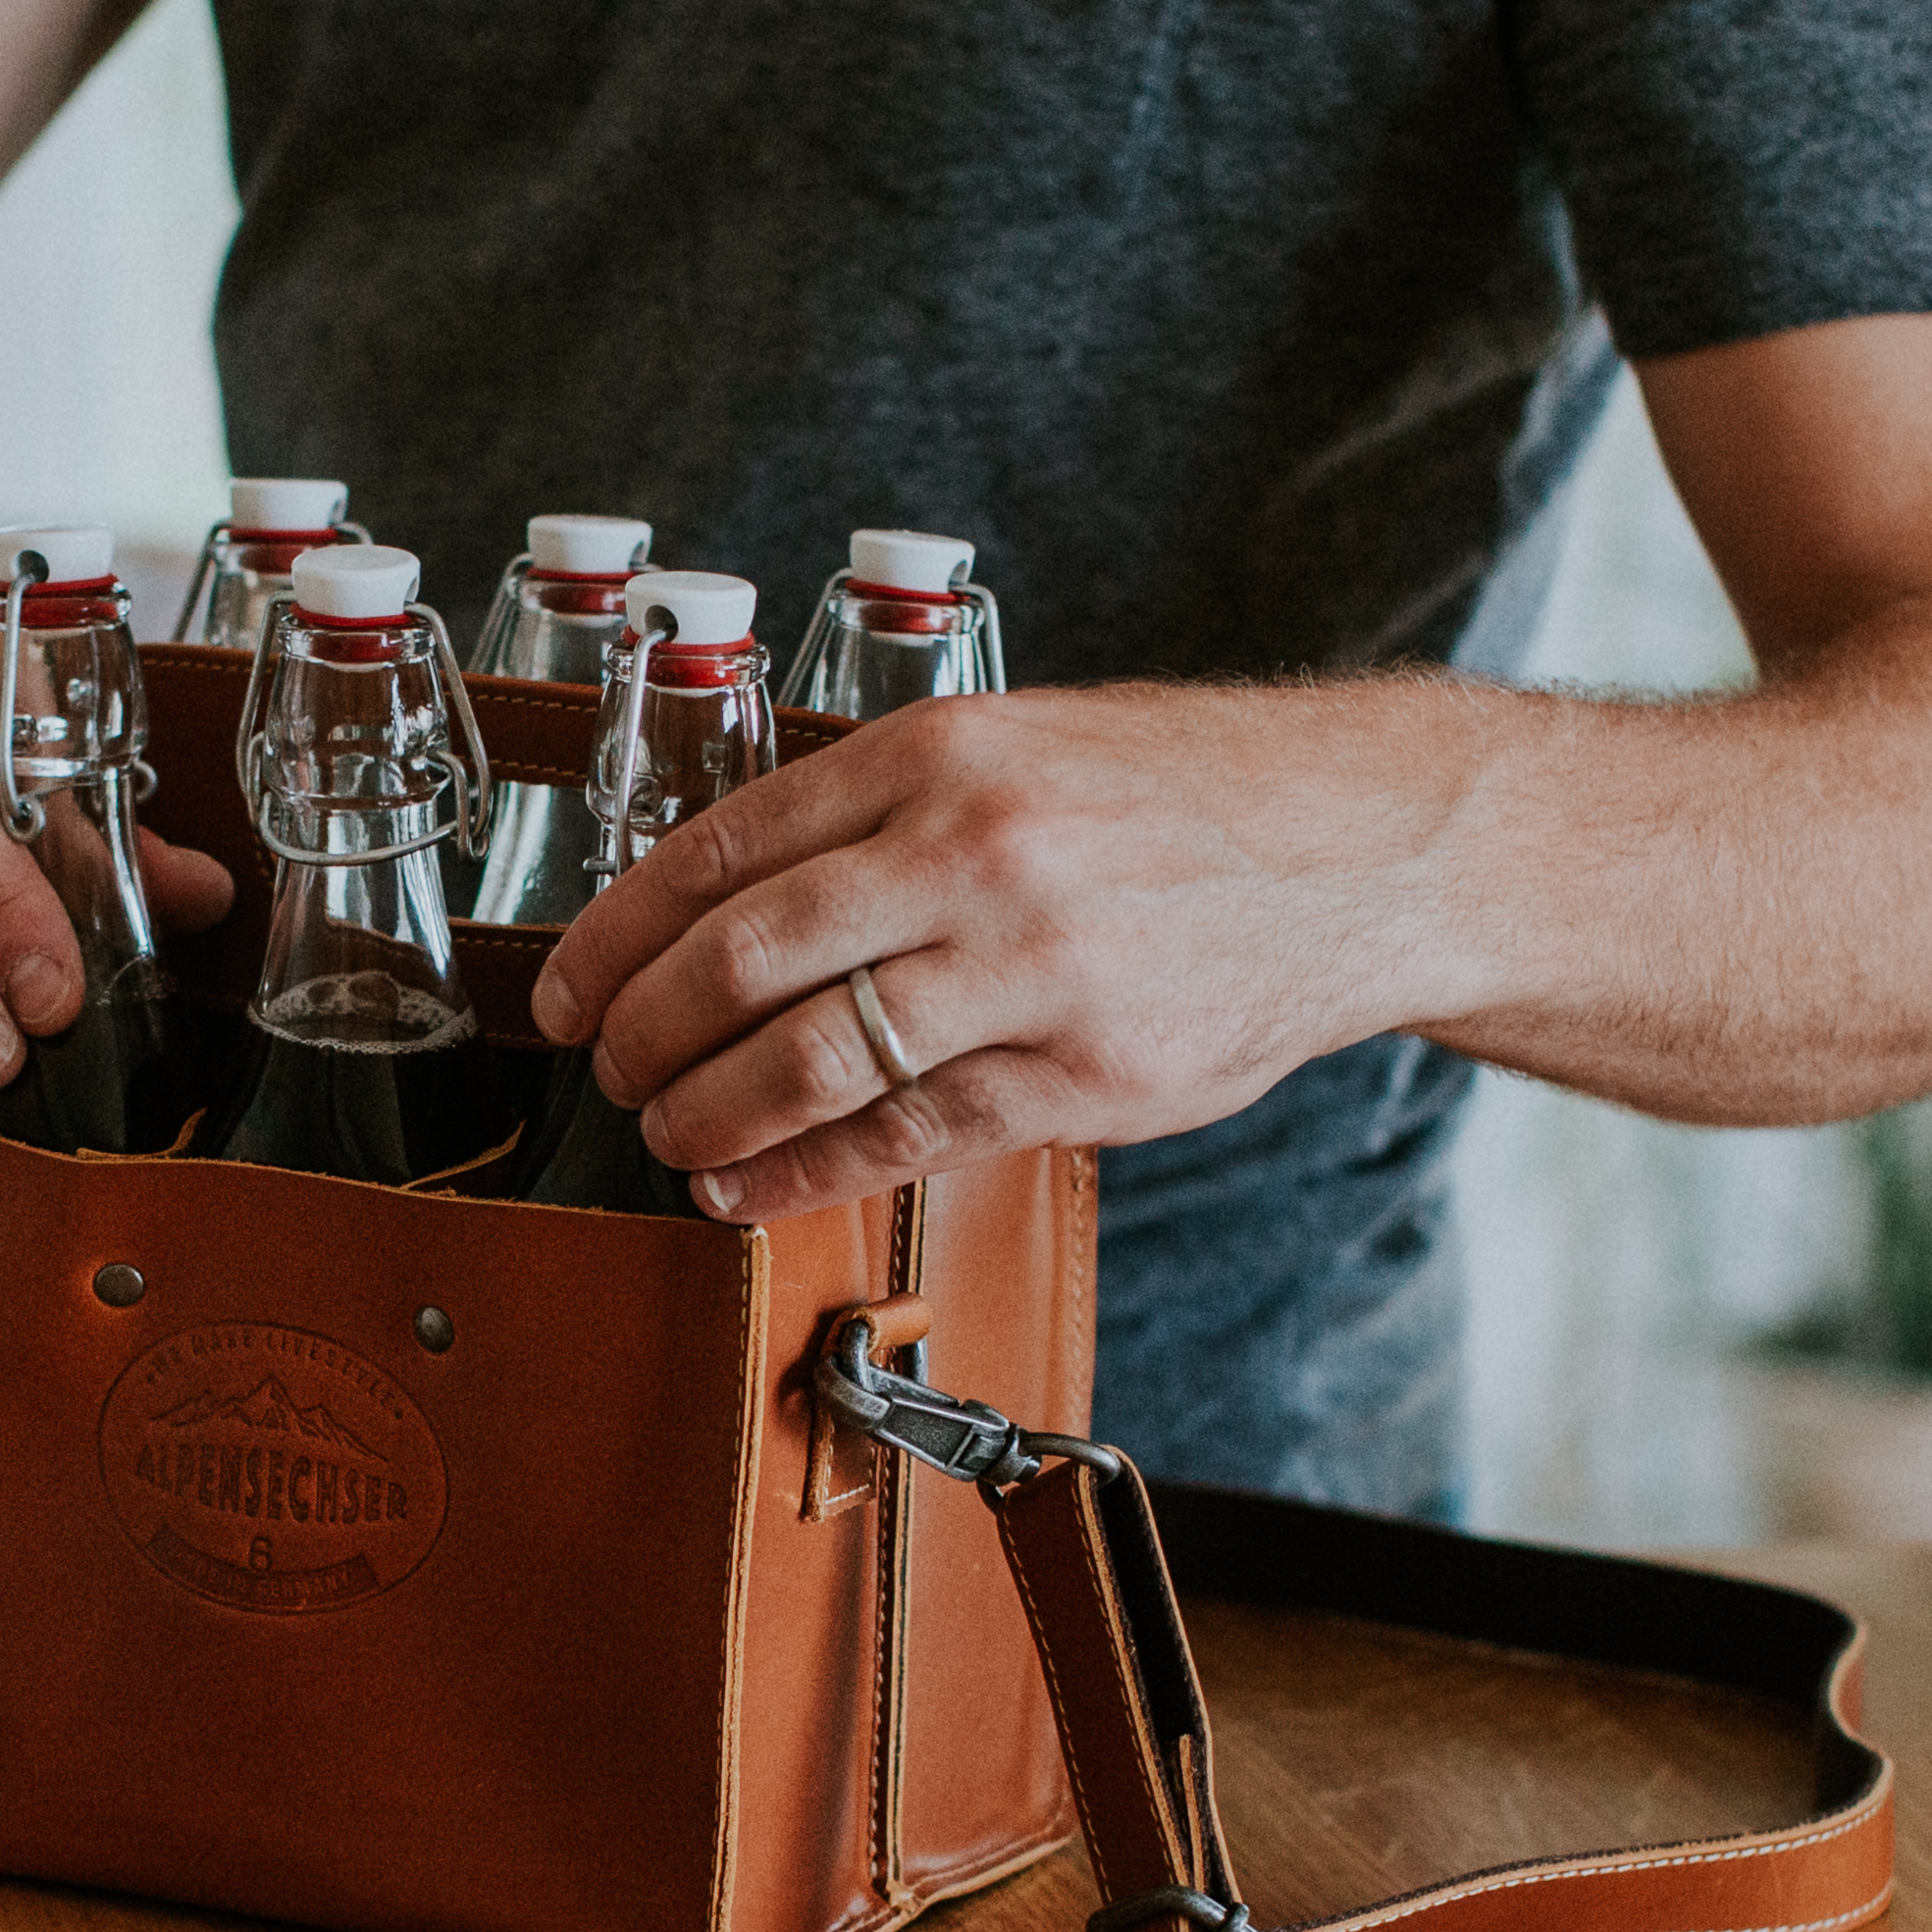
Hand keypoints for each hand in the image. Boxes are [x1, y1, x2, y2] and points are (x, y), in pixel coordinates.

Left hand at [527, 682, 1433, 1221]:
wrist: (1364, 849)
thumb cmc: (1182, 801)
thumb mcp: (1023, 748)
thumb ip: (888, 808)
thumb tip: (738, 895)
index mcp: (941, 753)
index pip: (723, 847)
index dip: (617, 932)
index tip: (567, 983)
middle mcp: (976, 850)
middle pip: (743, 955)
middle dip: (643, 1028)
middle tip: (605, 1067)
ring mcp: (1032, 965)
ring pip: (809, 1056)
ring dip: (706, 1110)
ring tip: (663, 1132)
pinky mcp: (1083, 1072)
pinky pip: (905, 1134)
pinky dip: (801, 1169)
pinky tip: (746, 1183)